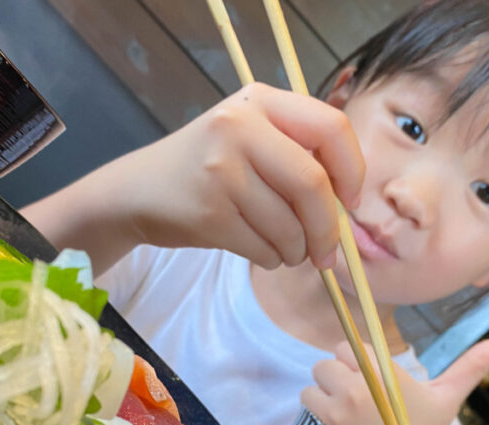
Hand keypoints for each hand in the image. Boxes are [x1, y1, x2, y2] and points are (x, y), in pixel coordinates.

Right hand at [24, 83, 363, 273]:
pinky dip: (272, 259)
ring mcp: (220, 170)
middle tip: (328, 253)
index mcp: (259, 101)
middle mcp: (239, 128)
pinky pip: (264, 248)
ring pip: (290, 225)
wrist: (136, 192)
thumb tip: (350, 204)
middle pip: (314, 184)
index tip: (351, 200)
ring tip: (286, 250)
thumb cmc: (205, 168)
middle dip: (328, 229)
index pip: (331, 128)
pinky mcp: (208, 213)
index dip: (352, 170)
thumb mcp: (248, 137)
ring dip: (297, 250)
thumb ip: (296, 151)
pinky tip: (261, 251)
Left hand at [301, 338, 488, 424]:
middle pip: (326, 362)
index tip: (368, 379)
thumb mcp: (447, 399)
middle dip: (337, 377)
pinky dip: (317, 411)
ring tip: (347, 414)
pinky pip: (307, 402)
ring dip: (323, 395)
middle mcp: (361, 387)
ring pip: (313, 383)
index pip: (347, 346)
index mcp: (387, 374)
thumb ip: (472, 366)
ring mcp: (340, 408)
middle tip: (358, 400)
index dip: (353, 361)